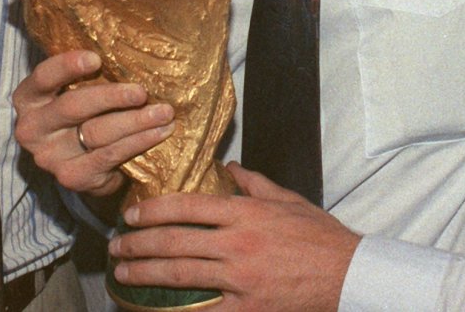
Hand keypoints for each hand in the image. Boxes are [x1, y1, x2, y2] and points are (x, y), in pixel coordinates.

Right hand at [12, 50, 173, 198]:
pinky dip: (138, 142)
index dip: (67, 66)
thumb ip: (86, 73)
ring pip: (96, 133)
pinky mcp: (72, 177)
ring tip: (164, 112)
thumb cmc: (82, 113)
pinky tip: (159, 132)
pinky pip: (110, 155)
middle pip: (73, 107)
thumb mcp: (74, 90)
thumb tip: (126, 44)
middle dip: (112, 97)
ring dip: (136, 121)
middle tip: (142, 91)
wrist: (82, 164)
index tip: (96, 59)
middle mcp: (32, 129)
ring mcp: (50, 157)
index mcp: (28, 98)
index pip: (43, 77)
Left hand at [108, 163, 358, 311]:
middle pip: (174, 241)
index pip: (186, 206)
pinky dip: (177, 311)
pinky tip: (155, 309)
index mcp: (244, 213)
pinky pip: (204, 311)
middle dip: (138, 243)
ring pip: (180, 274)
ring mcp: (240, 278)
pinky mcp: (248, 308)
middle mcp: (237, 243)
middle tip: (115, 245)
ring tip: (123, 271)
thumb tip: (229, 167)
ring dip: (146, 272)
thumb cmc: (320, 236)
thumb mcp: (287, 199)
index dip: (153, 210)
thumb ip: (253, 183)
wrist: (349, 274)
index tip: (131, 214)